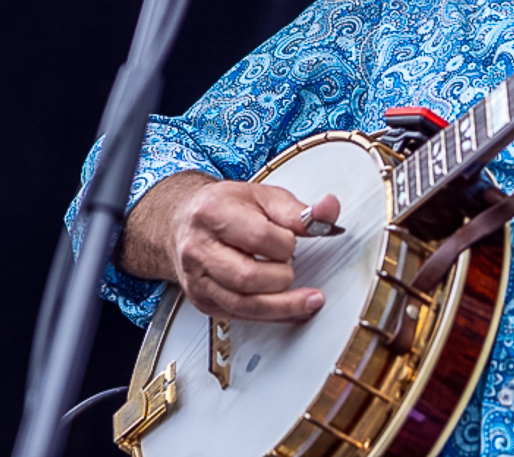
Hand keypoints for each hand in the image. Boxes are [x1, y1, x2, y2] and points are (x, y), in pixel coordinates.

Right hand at [131, 175, 340, 321]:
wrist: (184, 223)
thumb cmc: (224, 208)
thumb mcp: (262, 197)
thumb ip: (298, 210)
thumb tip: (329, 210)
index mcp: (212, 214)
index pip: (259, 238)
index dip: (285, 243)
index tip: (292, 240)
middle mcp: (198, 249)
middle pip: (248, 277)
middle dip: (282, 275)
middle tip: (290, 263)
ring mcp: (197, 279)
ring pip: (244, 305)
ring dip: (283, 304)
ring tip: (307, 297)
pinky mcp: (203, 301)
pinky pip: (241, 316)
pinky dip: (272, 315)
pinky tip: (291, 308)